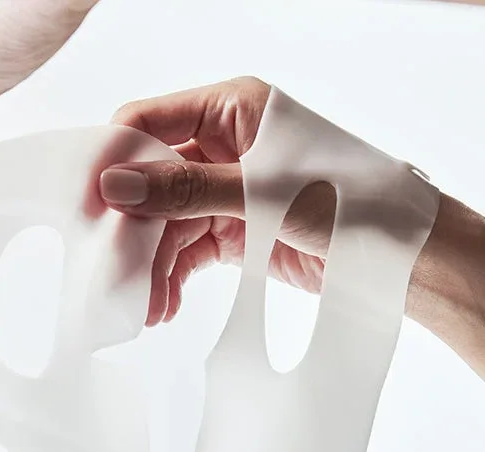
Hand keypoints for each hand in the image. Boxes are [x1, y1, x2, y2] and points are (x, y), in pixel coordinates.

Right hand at [101, 76, 484, 398]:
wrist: (396, 258)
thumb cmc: (346, 200)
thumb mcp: (260, 190)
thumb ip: (185, 190)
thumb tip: (114, 186)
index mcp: (230, 110)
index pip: (149, 123)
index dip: (114, 162)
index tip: (89, 209)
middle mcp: (222, 145)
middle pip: (152, 184)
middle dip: (133, 233)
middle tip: (114, 275)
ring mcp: (225, 191)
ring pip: (167, 225)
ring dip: (152, 266)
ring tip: (145, 309)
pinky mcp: (233, 231)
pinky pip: (187, 251)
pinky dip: (173, 278)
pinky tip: (164, 306)